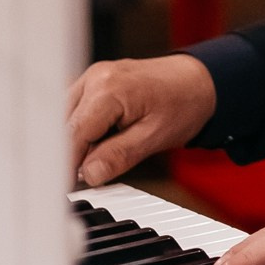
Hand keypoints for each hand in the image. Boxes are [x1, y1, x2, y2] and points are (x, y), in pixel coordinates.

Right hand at [67, 54, 215, 187]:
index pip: (73, 133)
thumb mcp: (155, 137)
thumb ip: (119, 155)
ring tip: (100, 156)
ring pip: (65, 118)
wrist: (199, 82)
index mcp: (108, 89)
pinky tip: (97, 141)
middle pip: (65, 125)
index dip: (67, 163)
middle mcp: (95, 77)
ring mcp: (92, 76)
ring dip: (74, 141)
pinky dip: (80, 129)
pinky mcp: (94, 82)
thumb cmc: (184, 104)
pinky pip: (75, 109)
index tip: (64, 188)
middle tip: (83, 178)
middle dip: (70, 154)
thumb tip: (88, 174)